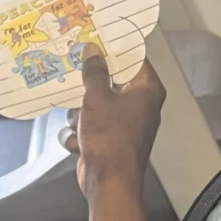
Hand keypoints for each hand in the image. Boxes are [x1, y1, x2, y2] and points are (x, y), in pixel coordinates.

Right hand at [59, 45, 165, 201]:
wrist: (108, 182)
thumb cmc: (110, 137)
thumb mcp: (97, 98)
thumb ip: (94, 72)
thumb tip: (93, 49)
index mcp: (147, 91)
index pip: (133, 59)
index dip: (113, 49)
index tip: (94, 37)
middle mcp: (141, 105)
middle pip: (112, 82)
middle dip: (90, 83)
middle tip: (72, 70)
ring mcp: (125, 124)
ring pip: (95, 105)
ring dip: (81, 113)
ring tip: (78, 119)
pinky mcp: (110, 140)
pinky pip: (90, 126)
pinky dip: (81, 134)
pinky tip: (79, 141)